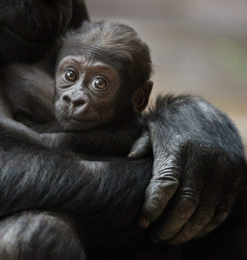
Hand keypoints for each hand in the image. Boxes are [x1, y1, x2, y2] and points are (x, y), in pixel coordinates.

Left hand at [135, 95, 245, 244]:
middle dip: (169, 227)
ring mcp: (224, 171)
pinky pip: (221, 211)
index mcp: (179, 148)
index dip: (153, 208)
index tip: (142, 222)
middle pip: (186, 206)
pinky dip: (205, 227)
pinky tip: (190, 231)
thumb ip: (139, 145)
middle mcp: (205, 161)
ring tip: (170, 238)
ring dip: (186, 232)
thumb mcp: (151, 128)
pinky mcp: (236, 178)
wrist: (208, 112)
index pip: (166, 186)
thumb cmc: (171, 124)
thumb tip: (129, 159)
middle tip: (155, 236)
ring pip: (205, 214)